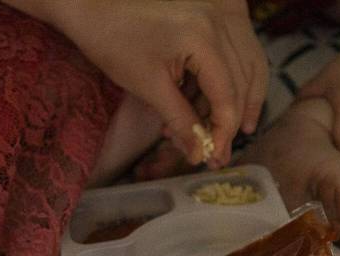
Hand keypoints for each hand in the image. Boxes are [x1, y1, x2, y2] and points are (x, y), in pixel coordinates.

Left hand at [56, 0, 266, 166]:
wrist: (92, 5)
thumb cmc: (113, 42)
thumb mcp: (149, 87)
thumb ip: (181, 122)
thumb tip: (199, 155)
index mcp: (203, 38)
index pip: (227, 94)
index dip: (223, 131)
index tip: (214, 157)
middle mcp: (219, 21)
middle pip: (242, 80)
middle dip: (231, 120)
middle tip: (219, 152)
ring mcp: (217, 13)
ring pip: (246, 64)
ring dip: (238, 99)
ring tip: (223, 131)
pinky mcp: (210, 14)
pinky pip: (234, 50)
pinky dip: (228, 78)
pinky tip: (210, 103)